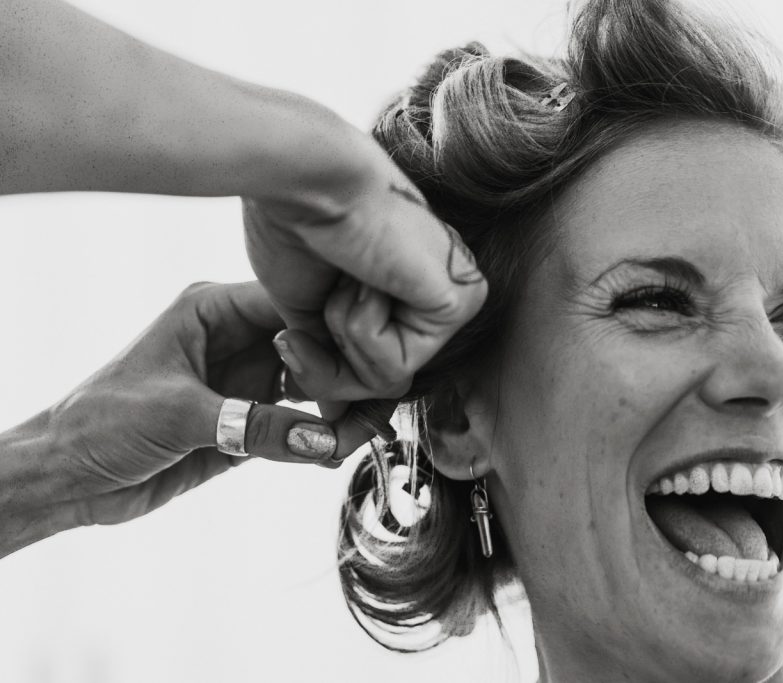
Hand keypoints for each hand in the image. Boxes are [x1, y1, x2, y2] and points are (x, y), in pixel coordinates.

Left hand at [38, 282, 371, 527]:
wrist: (67, 477)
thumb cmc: (101, 424)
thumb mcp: (178, 415)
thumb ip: (253, 425)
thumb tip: (323, 438)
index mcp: (214, 312)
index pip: (291, 305)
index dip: (333, 327)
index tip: (368, 358)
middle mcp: (237, 340)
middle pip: (314, 346)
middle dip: (345, 374)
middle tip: (373, 406)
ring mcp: (246, 382)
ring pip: (315, 387)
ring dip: (339, 410)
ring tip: (361, 434)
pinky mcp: (248, 422)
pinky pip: (300, 425)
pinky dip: (322, 438)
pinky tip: (335, 451)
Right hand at [241, 116, 486, 419]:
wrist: (301, 180)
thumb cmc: (295, 227)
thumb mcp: (308, 312)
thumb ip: (328, 360)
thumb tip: (333, 415)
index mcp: (409, 291)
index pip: (376, 370)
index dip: (327, 371)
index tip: (295, 338)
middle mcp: (441, 295)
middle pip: (382, 382)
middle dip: (329, 360)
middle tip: (322, 296)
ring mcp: (456, 299)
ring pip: (386, 380)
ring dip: (344, 334)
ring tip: (346, 273)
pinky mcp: (459, 302)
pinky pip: (395, 366)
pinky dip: (361, 327)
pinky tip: (365, 275)